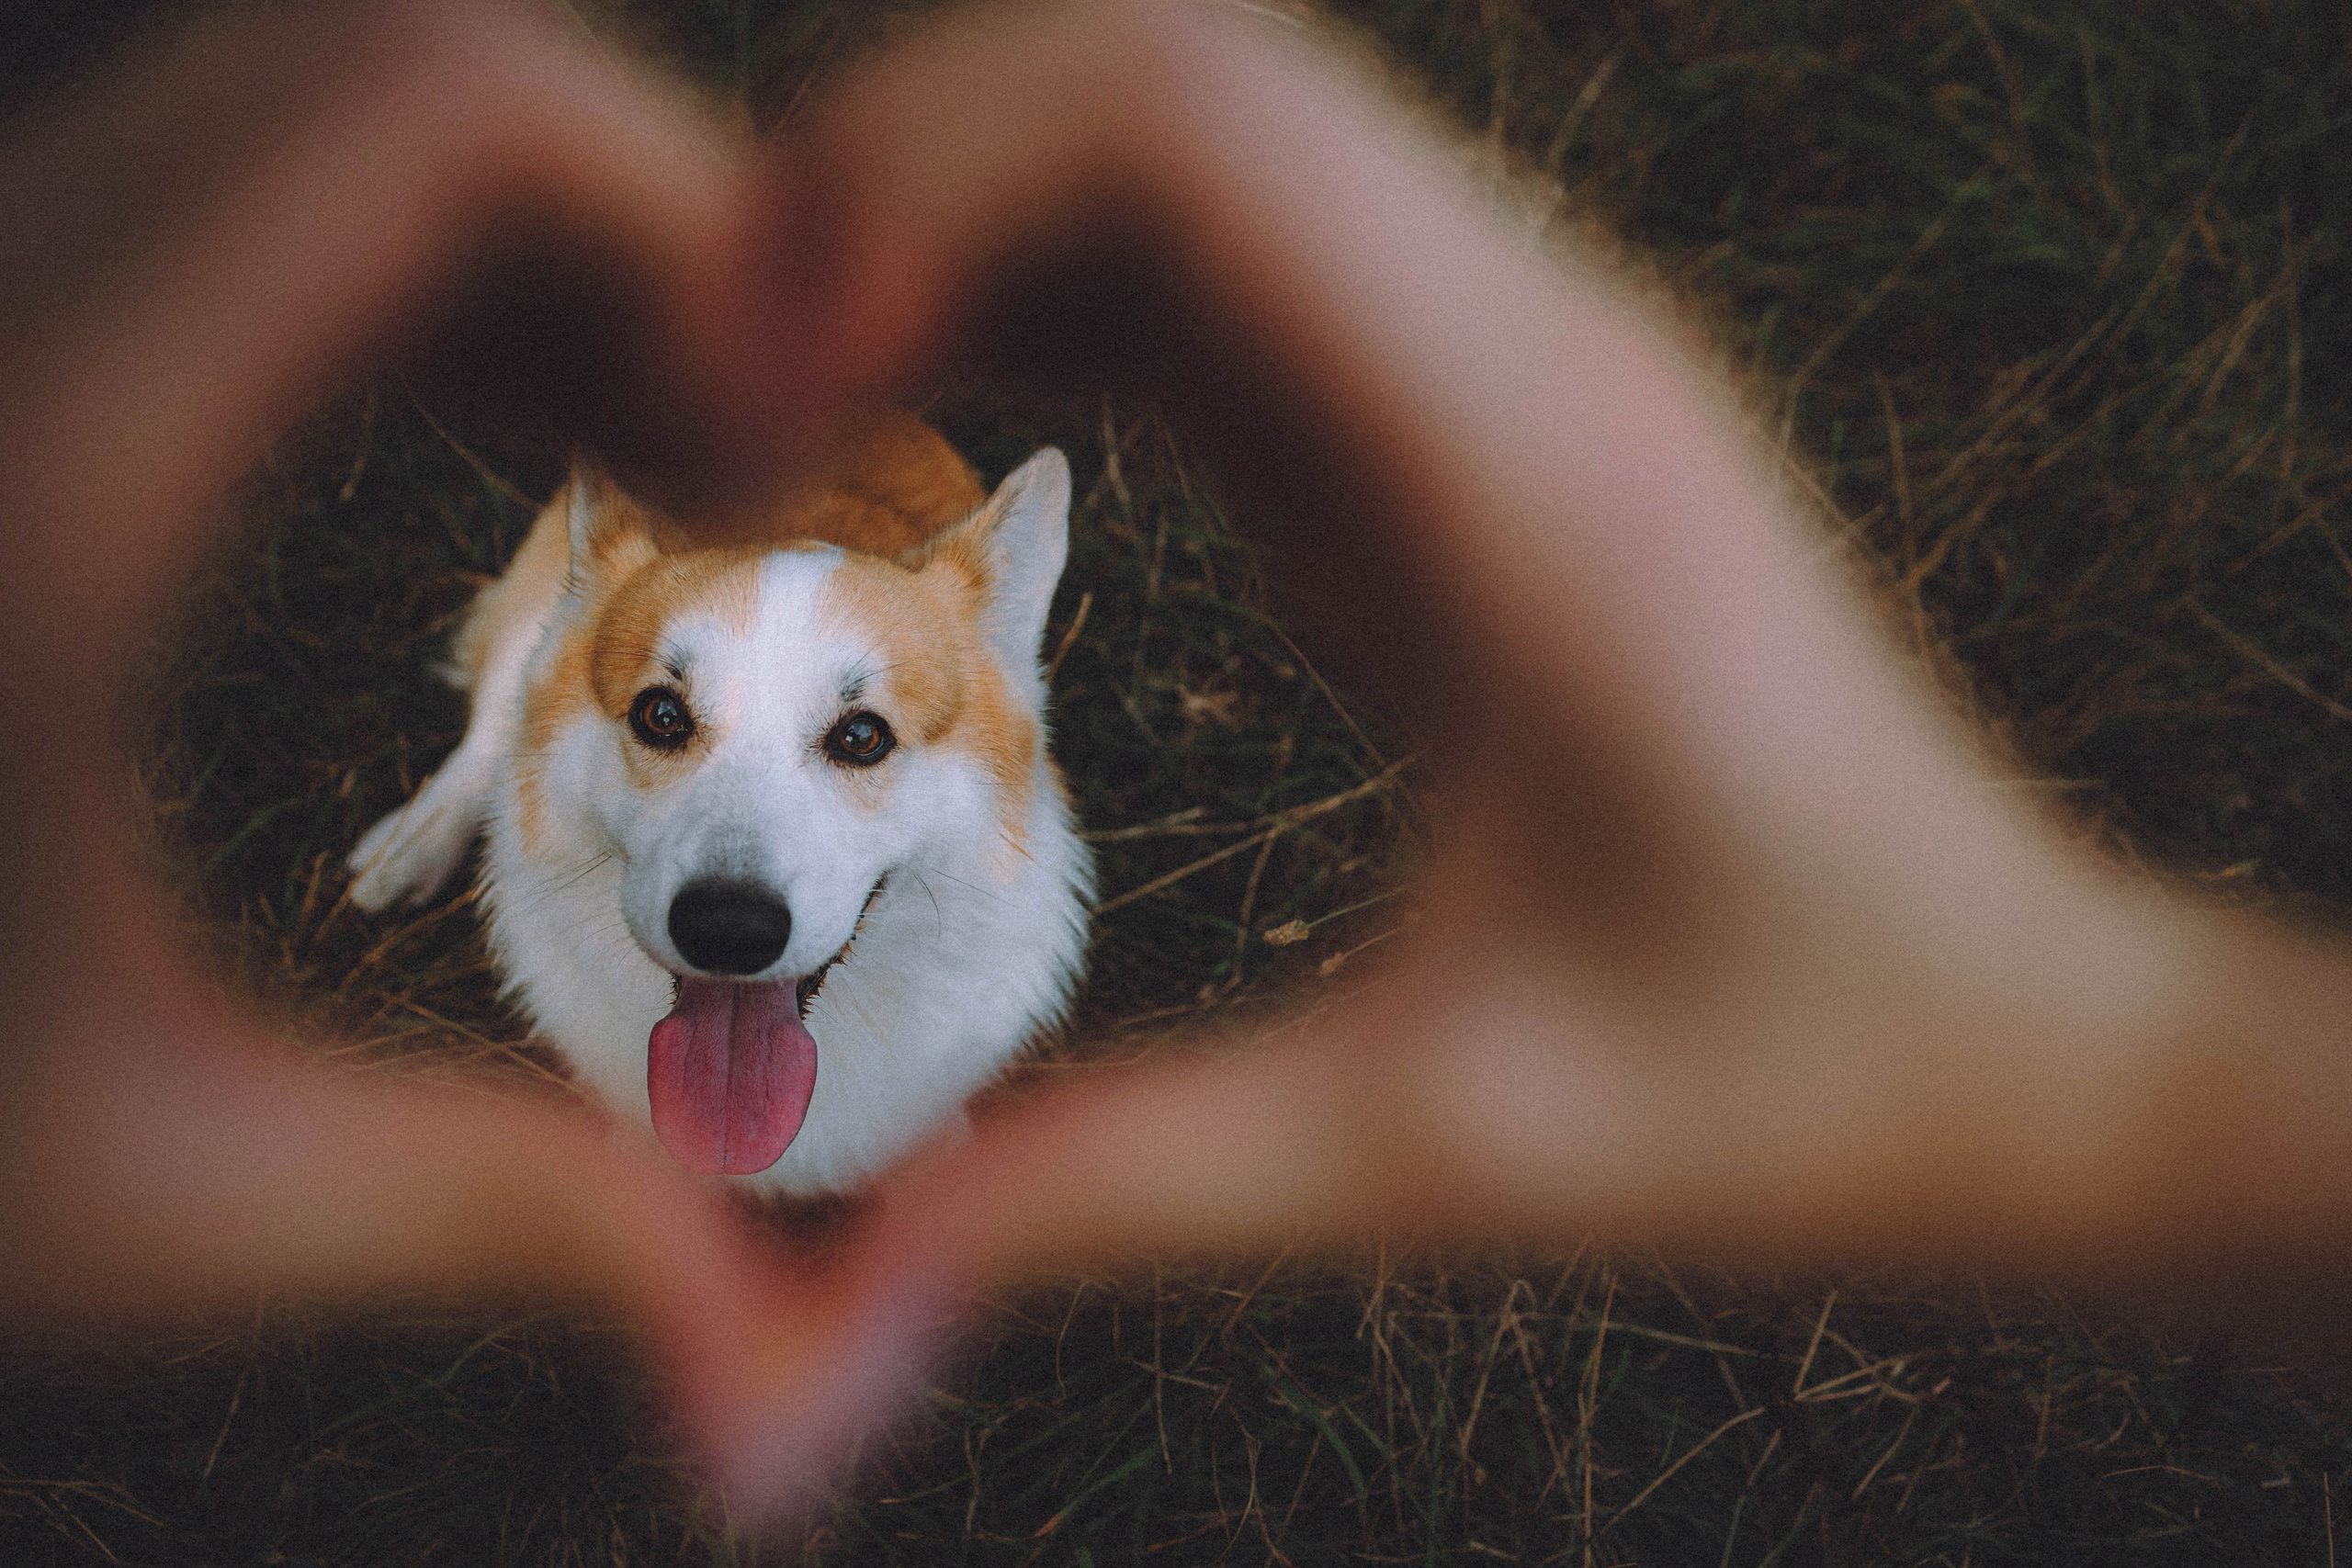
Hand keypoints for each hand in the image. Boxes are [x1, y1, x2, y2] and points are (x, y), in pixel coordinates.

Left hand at [0, 0, 927, 1513]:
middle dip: (639, 222)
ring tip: (643, 454)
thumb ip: (503, 1236)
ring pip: (310, 112)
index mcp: (44, 489)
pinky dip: (409, 273)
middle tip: (736, 456)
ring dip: (530, 244)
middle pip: (399, 66)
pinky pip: (231, 200)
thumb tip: (793, 1391)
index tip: (778, 461)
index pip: (438, 127)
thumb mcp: (148, 1207)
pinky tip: (478, 440)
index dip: (688, 237)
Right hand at [770, 0, 2351, 1367]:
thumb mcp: (1435, 1158)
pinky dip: (1066, 287)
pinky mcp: (1488, 425)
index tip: (757, 375)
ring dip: (980, 210)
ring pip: (1203, 140)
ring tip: (794, 394)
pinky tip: (952, 415)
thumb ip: (1115, 1195)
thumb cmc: (1787, 1096)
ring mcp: (1516, 364)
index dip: (924, 182)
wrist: (2020, 1052)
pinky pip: (1244, 263)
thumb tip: (818, 1315)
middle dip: (910, 168)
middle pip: (1173, 75)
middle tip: (725, 381)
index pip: (1197, 134)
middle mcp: (1529, 348)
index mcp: (1522, 463)